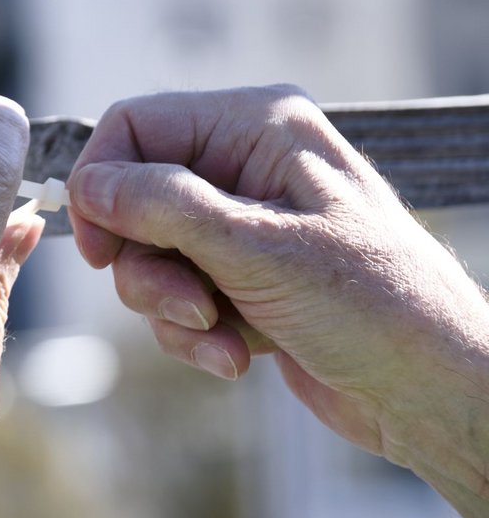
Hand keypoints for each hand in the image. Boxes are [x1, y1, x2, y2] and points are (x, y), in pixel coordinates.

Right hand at [68, 86, 488, 517]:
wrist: (431, 392)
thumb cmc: (372, 304)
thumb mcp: (257, 248)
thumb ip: (163, 207)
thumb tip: (87, 184)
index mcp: (255, 125)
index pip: (135, 126)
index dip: (102, 183)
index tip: (98, 248)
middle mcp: (243, 164)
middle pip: (132, 199)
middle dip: (148, 265)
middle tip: (187, 304)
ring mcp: (240, 224)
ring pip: (148, 256)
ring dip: (173, 307)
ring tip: (223, 335)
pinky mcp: (238, 277)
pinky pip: (174, 295)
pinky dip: (195, 332)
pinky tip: (239, 354)